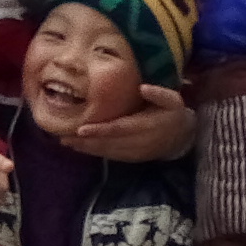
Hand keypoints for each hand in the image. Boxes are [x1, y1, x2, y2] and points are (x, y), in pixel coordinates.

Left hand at [73, 85, 197, 163]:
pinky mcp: (131, 158)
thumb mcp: (173, 100)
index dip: (100, 130)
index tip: (81, 129)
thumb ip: (159, 94)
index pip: (119, 129)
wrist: (182, 138)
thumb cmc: (173, 114)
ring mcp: (134, 153)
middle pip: (108, 143)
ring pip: (107, 152)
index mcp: (146, 126)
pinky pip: (110, 156)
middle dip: (85, 142)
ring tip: (65, 142)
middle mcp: (138, 142)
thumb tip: (143, 87)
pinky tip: (79, 147)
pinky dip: (94, 152)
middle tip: (63, 137)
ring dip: (86, 149)